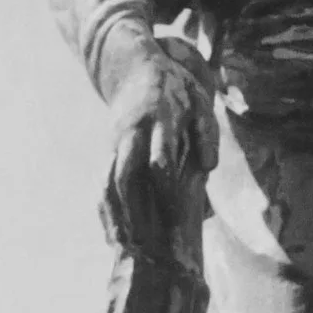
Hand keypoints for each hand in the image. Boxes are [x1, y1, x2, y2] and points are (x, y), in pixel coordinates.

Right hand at [103, 45, 218, 242]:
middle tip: (141, 244)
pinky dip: (105, 207)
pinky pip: (103, 180)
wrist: (133, 66)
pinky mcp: (110, 149)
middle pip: (125, 175)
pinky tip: (111, 232)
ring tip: (120, 246)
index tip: (173, 218)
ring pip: (108, 180)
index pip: (160, 159)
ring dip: (113, 213)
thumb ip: (206, 135)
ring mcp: (117, 142)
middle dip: (131, 210)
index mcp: (160, 122)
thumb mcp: (199, 102)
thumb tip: (209, 168)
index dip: (165, 189)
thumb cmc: (177, 89)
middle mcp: (134, 133)